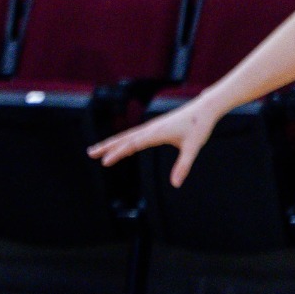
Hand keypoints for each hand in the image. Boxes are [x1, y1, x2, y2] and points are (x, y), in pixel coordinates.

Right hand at [87, 100, 222, 186]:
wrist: (205, 108)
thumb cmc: (199, 126)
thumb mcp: (193, 147)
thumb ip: (183, 166)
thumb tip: (176, 184)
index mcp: (156, 133)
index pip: (132, 144)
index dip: (118, 153)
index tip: (105, 162)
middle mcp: (150, 129)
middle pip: (123, 138)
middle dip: (106, 146)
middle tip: (90, 153)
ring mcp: (151, 127)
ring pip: (127, 136)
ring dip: (112, 143)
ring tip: (98, 149)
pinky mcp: (155, 127)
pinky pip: (134, 135)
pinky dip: (123, 140)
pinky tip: (121, 145)